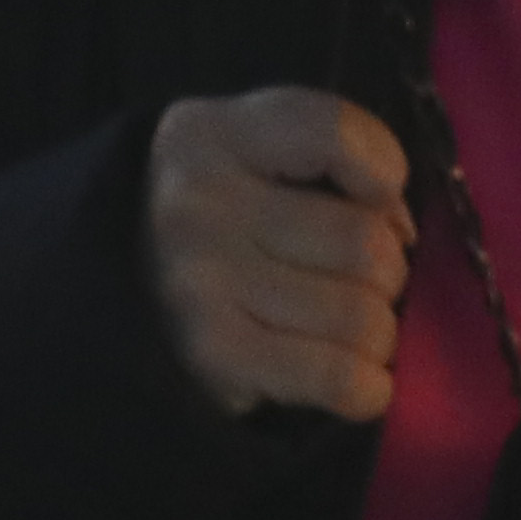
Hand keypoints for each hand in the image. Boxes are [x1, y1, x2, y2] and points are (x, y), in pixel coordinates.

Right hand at [147, 90, 410, 422]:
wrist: (119, 293)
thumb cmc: (222, 216)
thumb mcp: (256, 150)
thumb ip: (332, 156)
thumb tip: (401, 228)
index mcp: (212, 135)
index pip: (330, 132)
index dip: (383, 172)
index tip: (376, 202)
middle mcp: (198, 203)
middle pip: (364, 242)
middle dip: (388, 272)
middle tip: (361, 282)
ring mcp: (200, 283)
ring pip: (361, 315)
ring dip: (379, 332)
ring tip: (352, 329)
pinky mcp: (213, 356)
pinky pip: (334, 376)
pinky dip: (367, 387)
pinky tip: (360, 381)